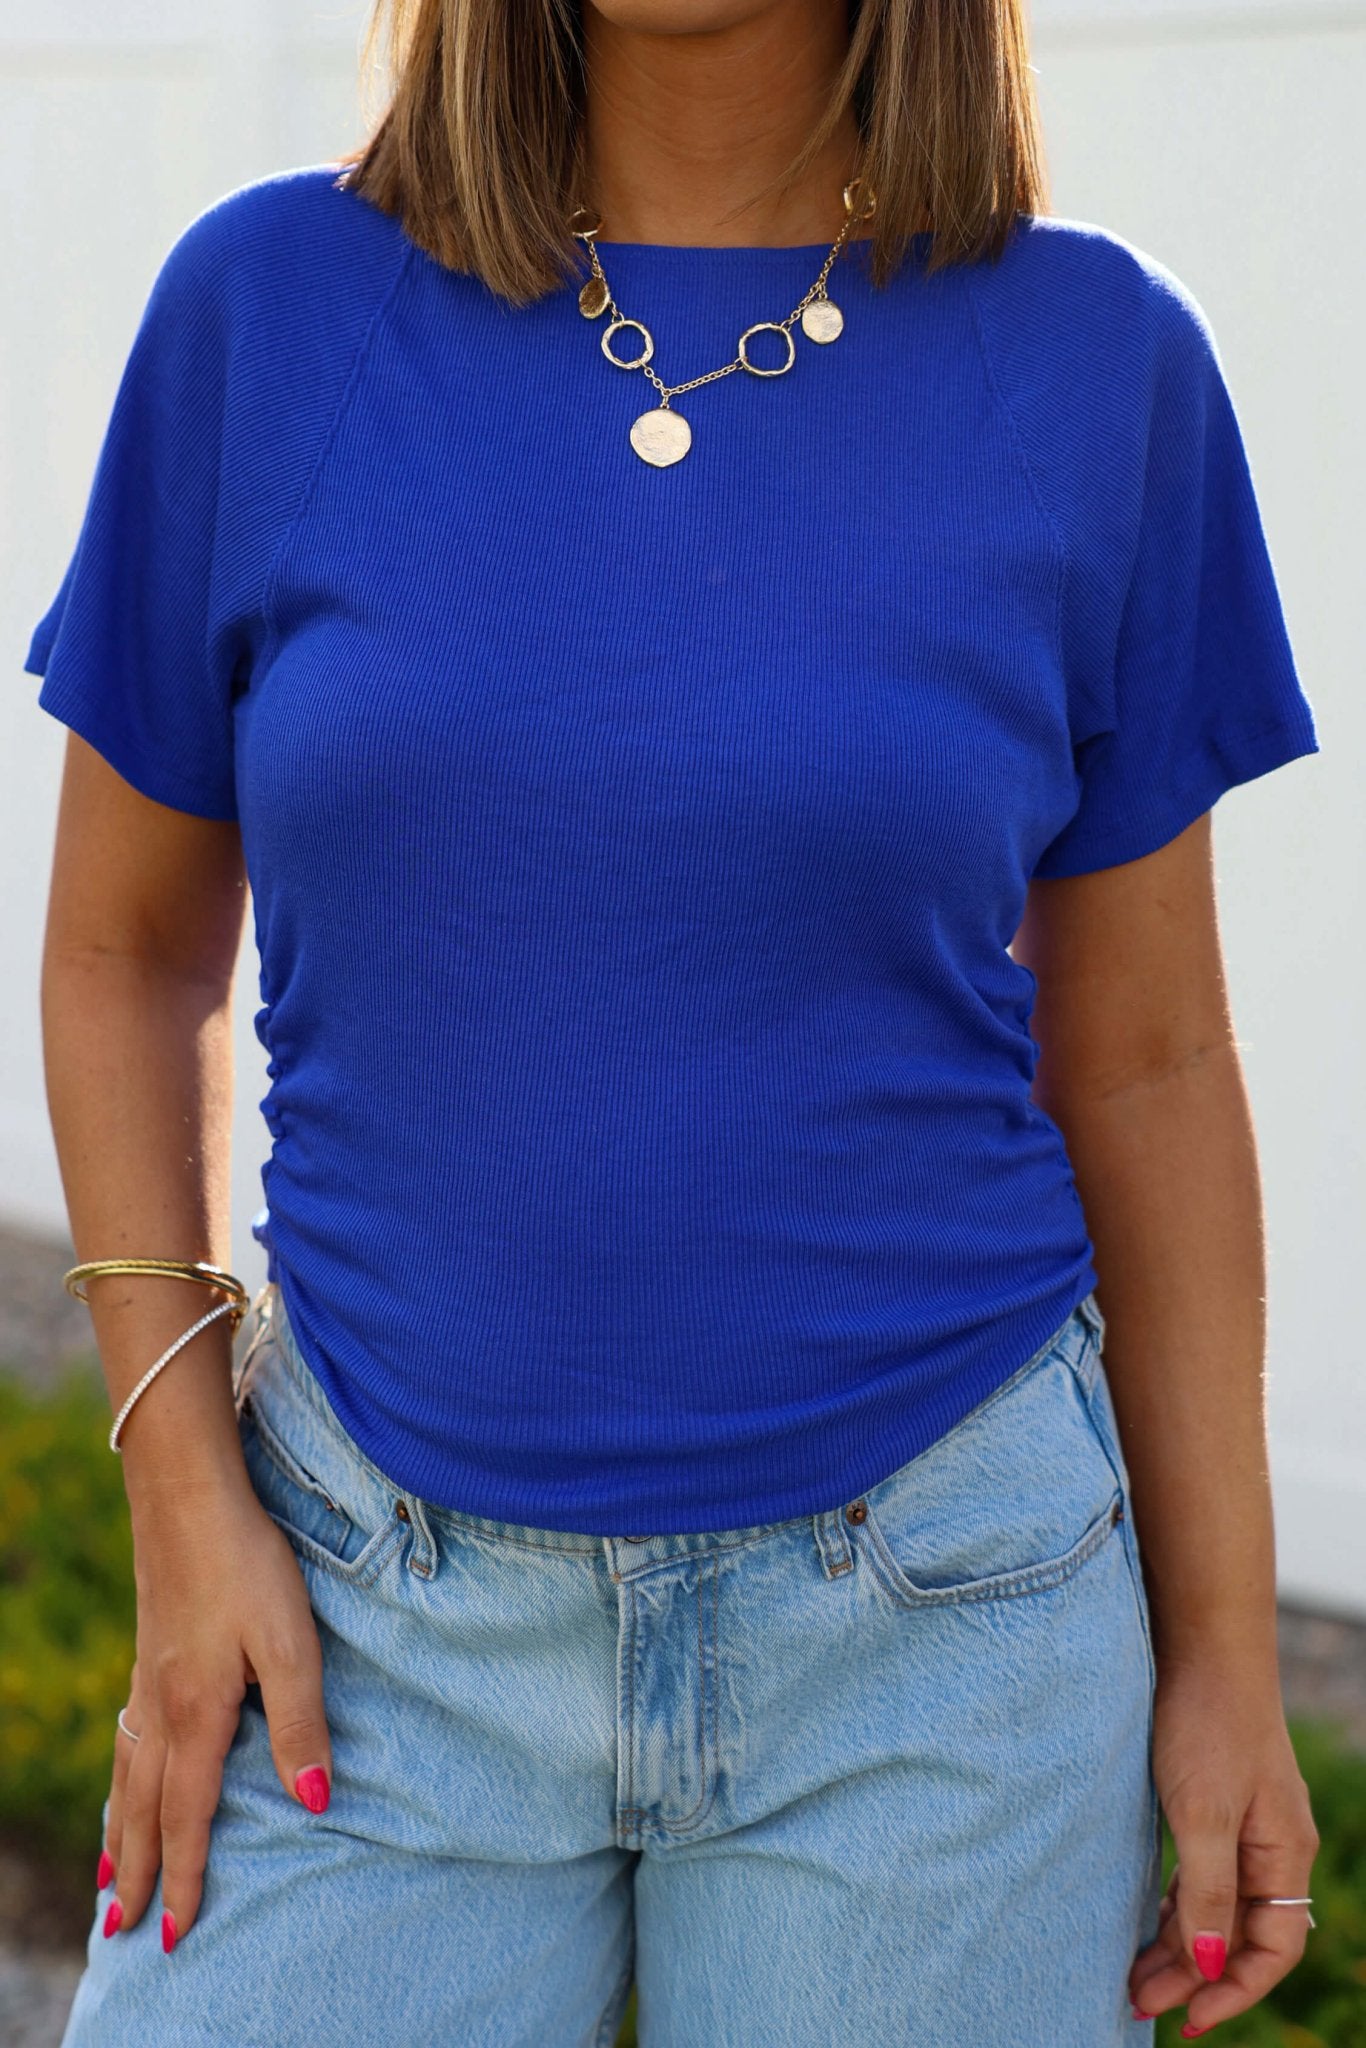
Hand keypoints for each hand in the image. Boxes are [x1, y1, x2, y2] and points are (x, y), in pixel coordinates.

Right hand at [99, 1475, 334, 1950]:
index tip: (177, 1933)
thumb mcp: (289, 1640)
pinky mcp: (149, 1653)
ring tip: (112, 1879)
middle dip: (137, 1873)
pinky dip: (120, 1783)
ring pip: (127, 1777)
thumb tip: (313, 1800)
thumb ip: (301, 1719)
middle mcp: (161, 1708)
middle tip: (122, 1931)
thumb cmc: (246, 1563)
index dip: (186, 1877)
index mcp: (196, 1715)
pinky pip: (126, 1742)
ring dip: (121, 1833)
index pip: (189, 1818)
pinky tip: (128, 1779)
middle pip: (144, 1810)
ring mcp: (147, 1681)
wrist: (187, 1495)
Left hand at [1128, 1656, 1319, 2033]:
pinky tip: (1144, 1917)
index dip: (1232, 1991)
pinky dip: (1174, 1903)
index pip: (1271, 1949)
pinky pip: (1200, 1872)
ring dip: (1178, 1943)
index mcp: (1282, 1854)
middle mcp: (1271, 1845)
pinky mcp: (1213, 1800)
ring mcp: (1243, 1822)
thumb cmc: (1206, 1722)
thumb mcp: (1202, 1814)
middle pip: (1238, 1933)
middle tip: (1136, 2002)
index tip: (1187, 2022)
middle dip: (1192, 1975)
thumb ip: (1206, 1891)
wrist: (1199, 1643)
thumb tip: (1205, 1965)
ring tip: (1132, 1975)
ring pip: (1215, 1904)